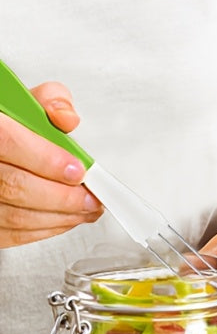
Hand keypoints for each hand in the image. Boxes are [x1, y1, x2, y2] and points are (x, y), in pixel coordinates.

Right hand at [0, 82, 102, 246]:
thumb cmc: (7, 121)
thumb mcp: (24, 100)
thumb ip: (48, 103)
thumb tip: (67, 119)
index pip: (7, 142)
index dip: (46, 160)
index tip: (77, 170)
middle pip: (13, 186)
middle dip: (62, 197)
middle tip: (91, 198)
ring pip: (13, 215)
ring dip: (59, 217)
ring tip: (86, 210)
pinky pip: (10, 234)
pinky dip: (43, 229)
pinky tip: (64, 219)